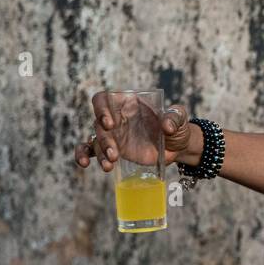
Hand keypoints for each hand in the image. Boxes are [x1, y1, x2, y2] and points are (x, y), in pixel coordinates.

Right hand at [73, 92, 200, 171]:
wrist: (177, 147)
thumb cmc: (177, 127)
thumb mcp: (179, 118)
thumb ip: (175, 117)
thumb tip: (167, 126)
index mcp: (128, 103)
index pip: (104, 99)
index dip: (101, 109)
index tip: (109, 123)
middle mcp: (116, 116)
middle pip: (98, 124)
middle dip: (104, 140)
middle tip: (115, 154)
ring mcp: (112, 134)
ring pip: (95, 139)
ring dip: (99, 152)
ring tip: (109, 165)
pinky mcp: (112, 148)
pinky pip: (91, 150)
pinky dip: (84, 155)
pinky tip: (84, 163)